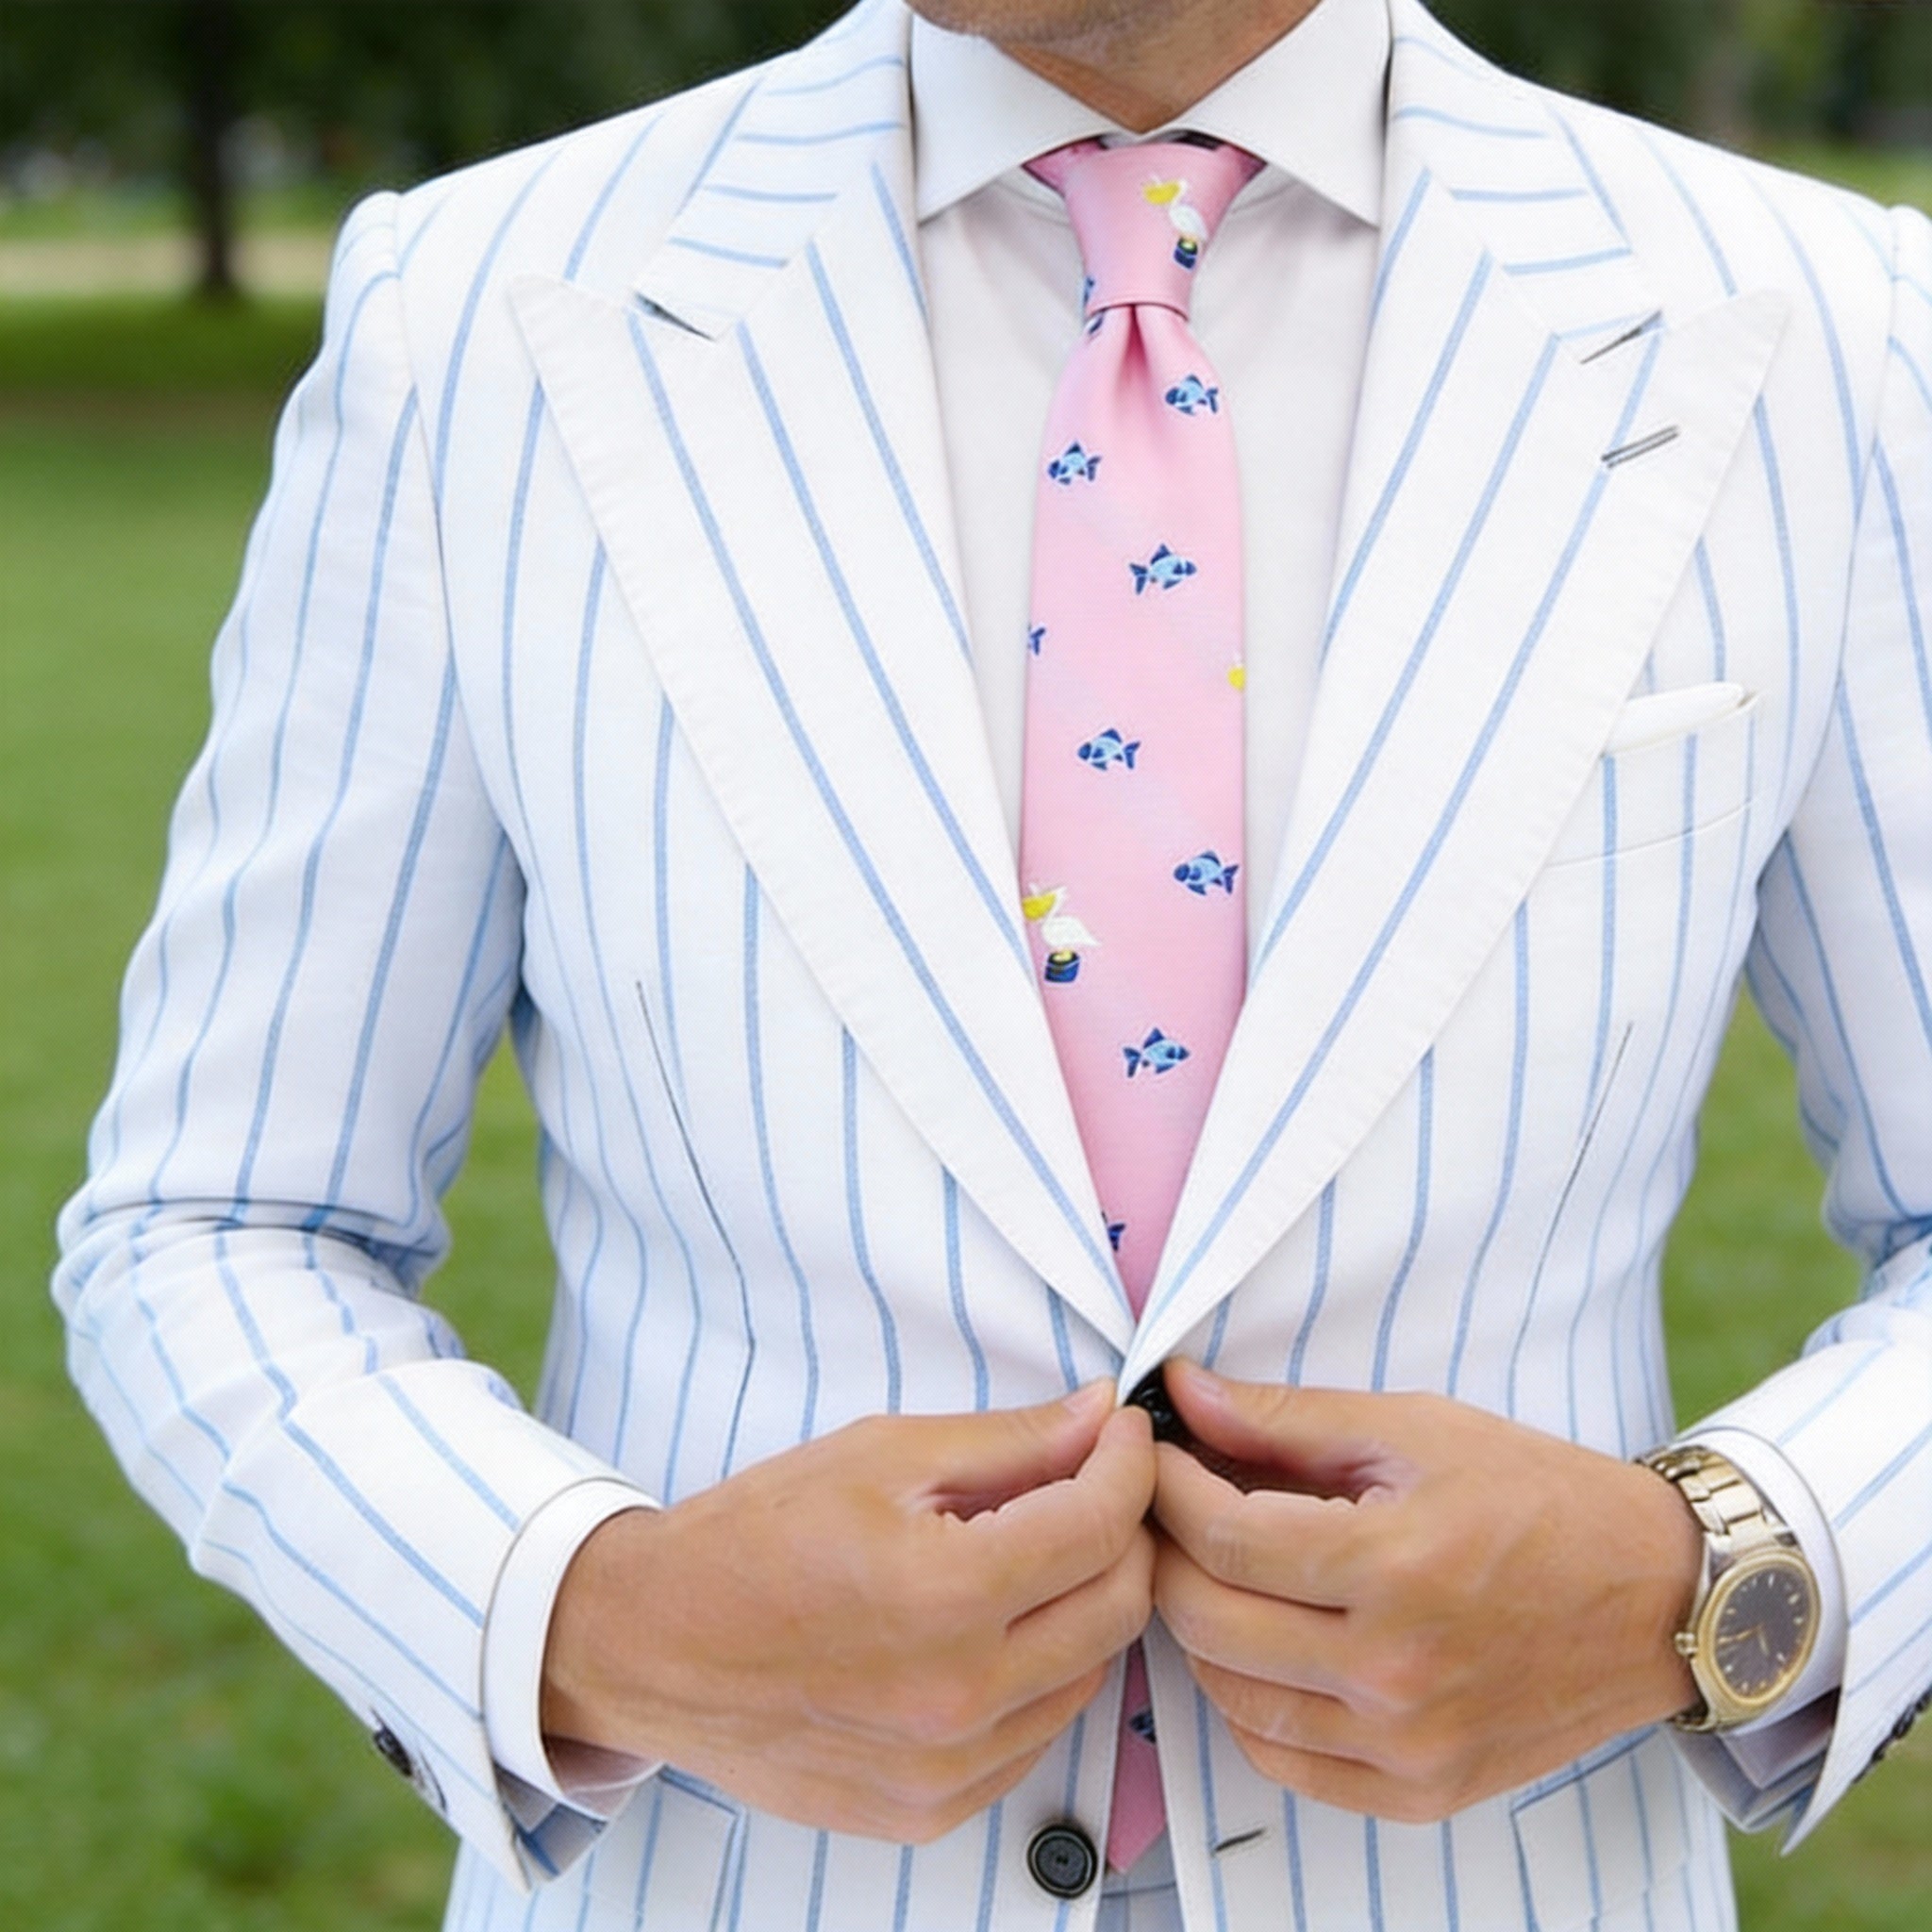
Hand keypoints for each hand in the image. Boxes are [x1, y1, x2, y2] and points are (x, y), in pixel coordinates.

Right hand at [542, 1384, 1155, 1842]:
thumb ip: (1008, 1441)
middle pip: (1119, 1605)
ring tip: (1035, 1554)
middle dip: (1125, 1530)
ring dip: (1086, 1603)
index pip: (1100, 1524)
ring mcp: (948, 1768)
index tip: (1122, 1433)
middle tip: (1094, 1485)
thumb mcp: (881, 1454)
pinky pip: (1037, 1736)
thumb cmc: (754, 1537)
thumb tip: (1099, 1417)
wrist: (654, 1644)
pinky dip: (1041, 1674)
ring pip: (1091, 1675)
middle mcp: (958, 1695)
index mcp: (945, 1593)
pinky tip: (995, 1628)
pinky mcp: (931, 1810)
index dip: (1129, 1463)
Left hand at [1150, 1360, 1701, 1822]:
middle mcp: (1397, 1670)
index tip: (1154, 1454)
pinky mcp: (1423, 1791)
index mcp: (1397, 1566)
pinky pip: (1286, 1762)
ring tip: (1210, 1570)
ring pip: (1232, 1697)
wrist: (1658, 1595)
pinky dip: (1248, 1705)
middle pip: (1210, 1620)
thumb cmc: (1538, 1497)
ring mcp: (1409, 1744)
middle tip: (1165, 1508)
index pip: (1224, 1538)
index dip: (1168, 1489)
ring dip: (1198, 1627)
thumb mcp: (1415, 1429)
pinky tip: (1257, 1647)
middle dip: (1166, 1552)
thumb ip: (1287, 1418)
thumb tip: (1185, 1393)